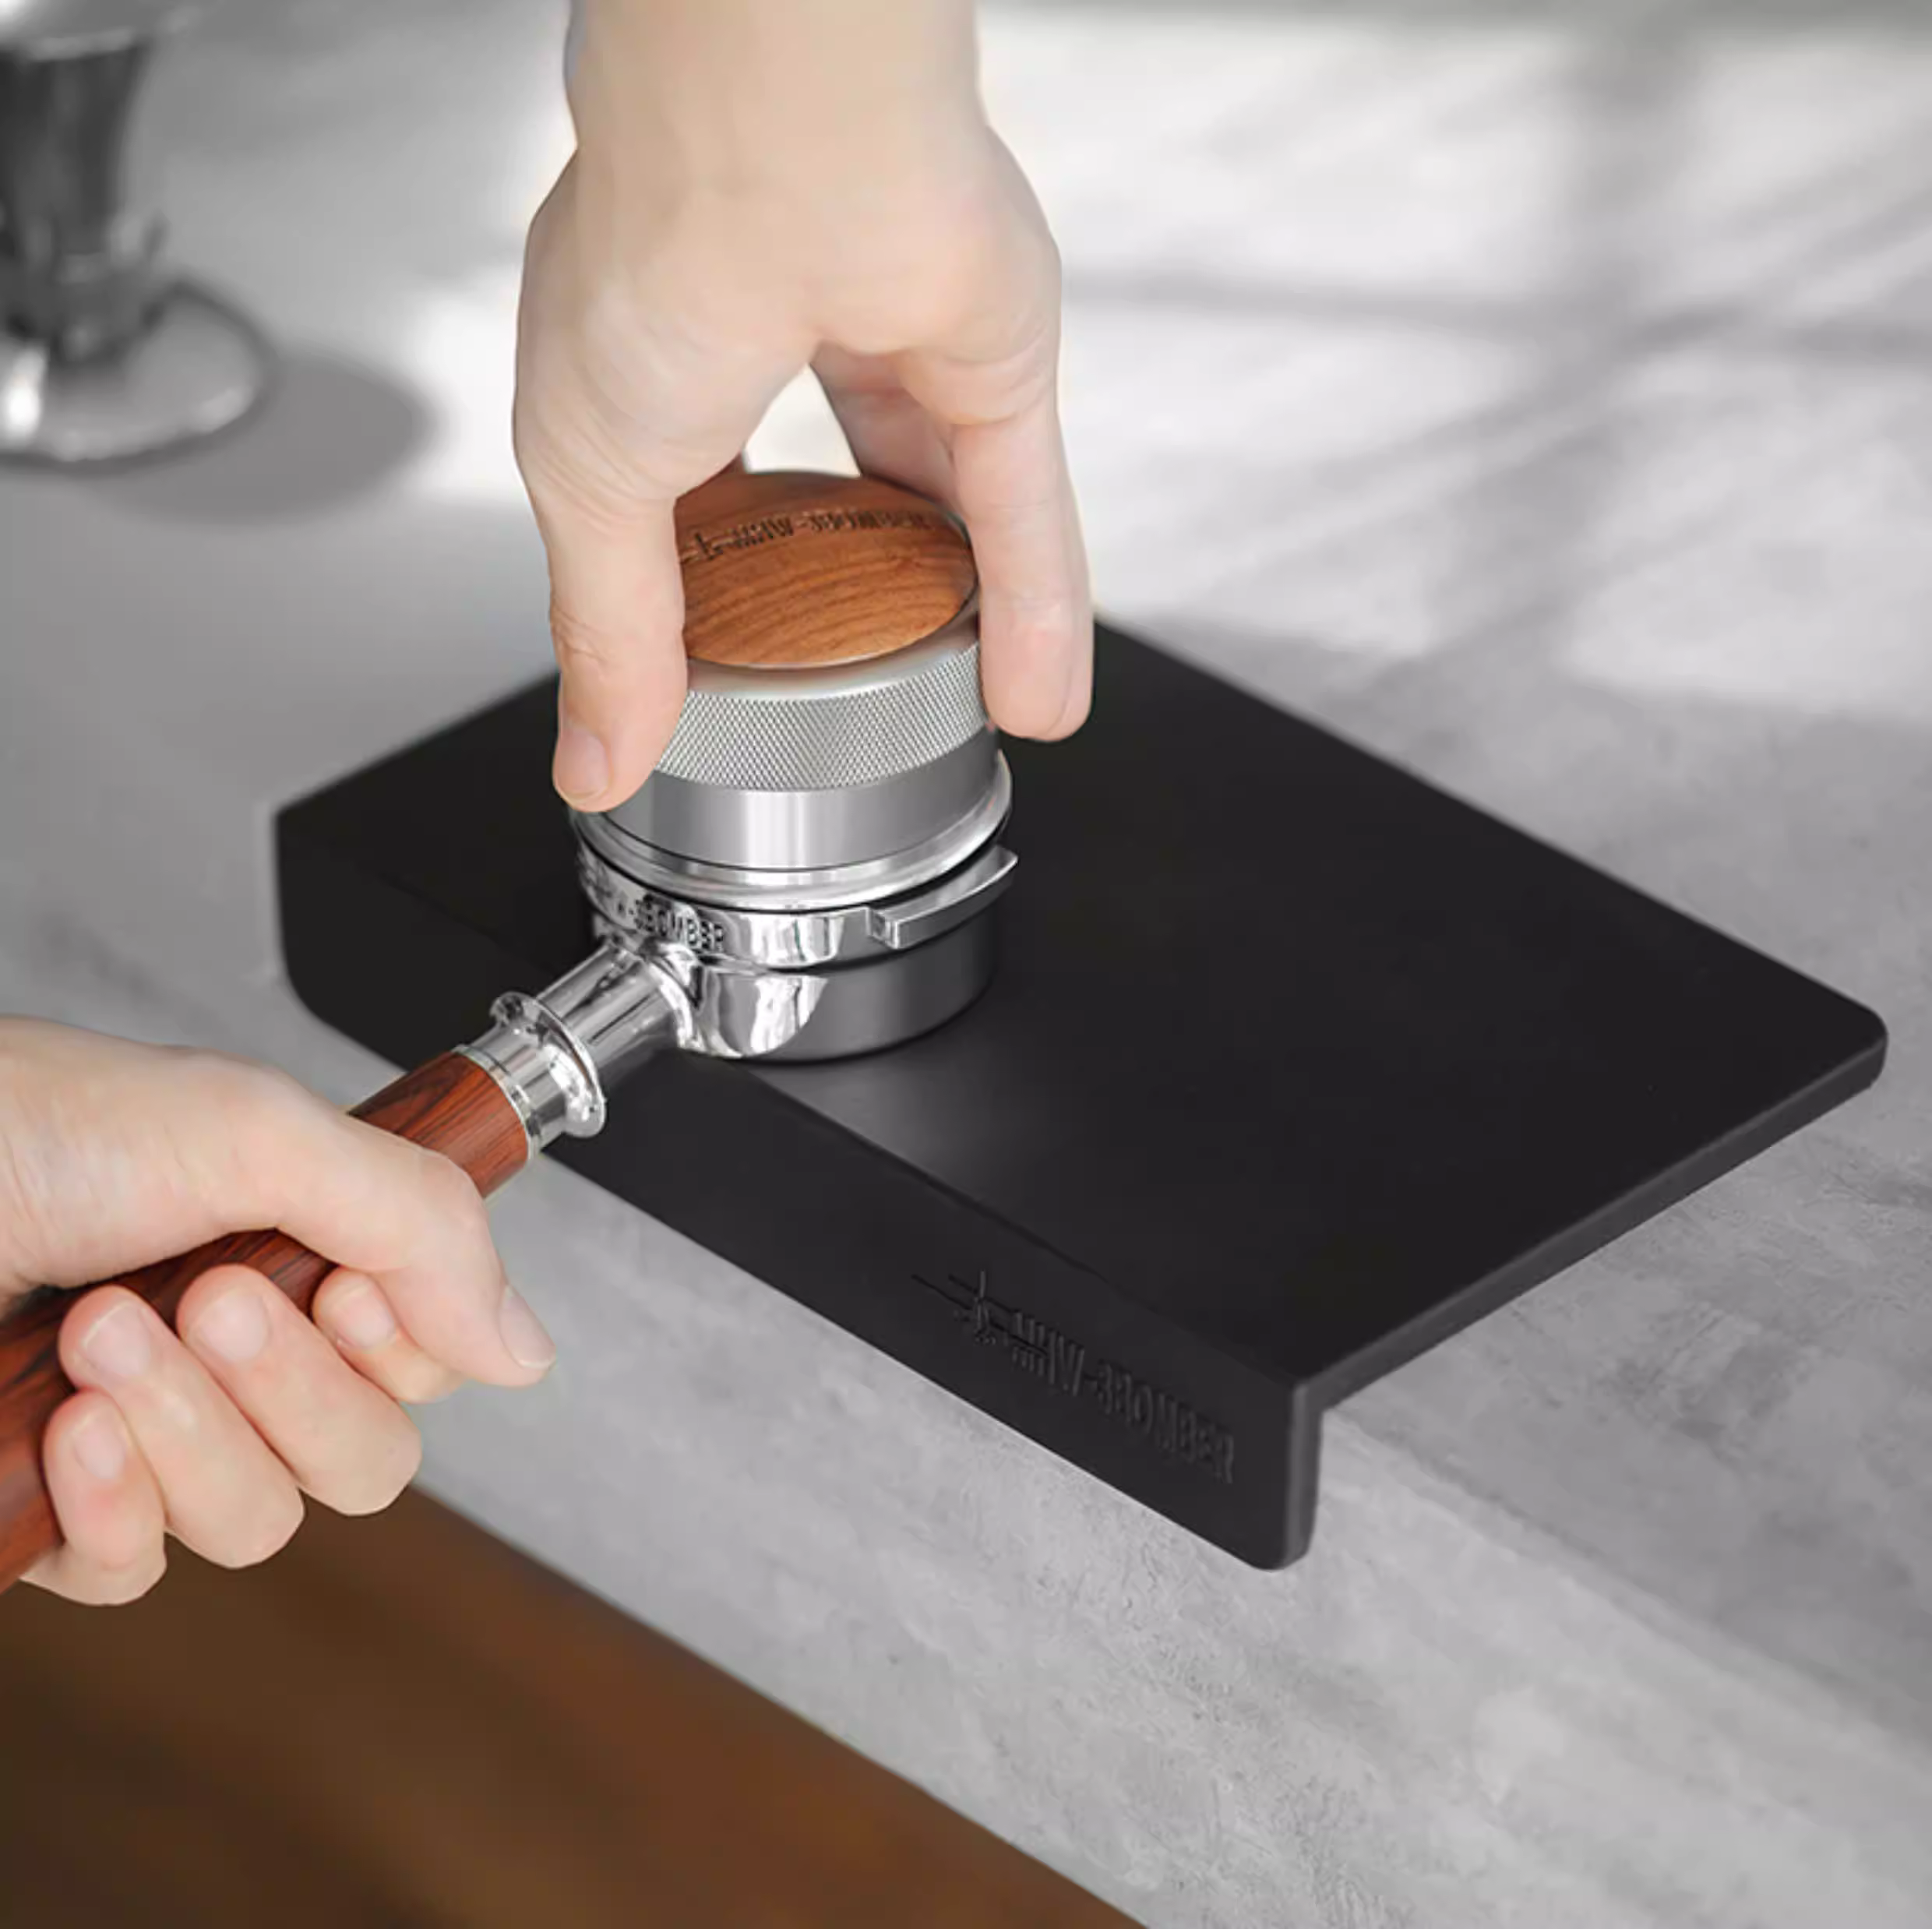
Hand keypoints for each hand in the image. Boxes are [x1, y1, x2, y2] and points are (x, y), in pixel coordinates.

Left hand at [0, 1020, 554, 1603]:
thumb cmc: (27, 1123)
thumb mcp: (259, 1130)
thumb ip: (421, 1224)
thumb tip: (521, 1347)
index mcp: (304, 1250)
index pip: (434, 1358)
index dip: (401, 1339)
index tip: (334, 1274)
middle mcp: (241, 1349)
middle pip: (366, 1459)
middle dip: (292, 1388)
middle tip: (209, 1301)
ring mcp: (153, 1432)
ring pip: (261, 1522)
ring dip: (187, 1429)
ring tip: (105, 1334)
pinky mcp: (58, 1505)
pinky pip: (139, 1570)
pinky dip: (112, 1505)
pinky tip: (63, 1428)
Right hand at [515, 0, 1090, 811]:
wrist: (777, 133)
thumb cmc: (656, 250)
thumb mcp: (591, 489)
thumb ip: (611, 635)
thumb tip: (595, 765)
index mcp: (656, 349)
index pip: (685, 497)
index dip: (699, 591)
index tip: (712, 680)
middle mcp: (783, 336)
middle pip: (826, 499)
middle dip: (837, 593)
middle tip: (846, 686)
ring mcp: (898, 343)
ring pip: (939, 507)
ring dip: (959, 615)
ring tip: (963, 708)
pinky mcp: (996, 358)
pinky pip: (1022, 505)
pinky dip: (1036, 601)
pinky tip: (1037, 690)